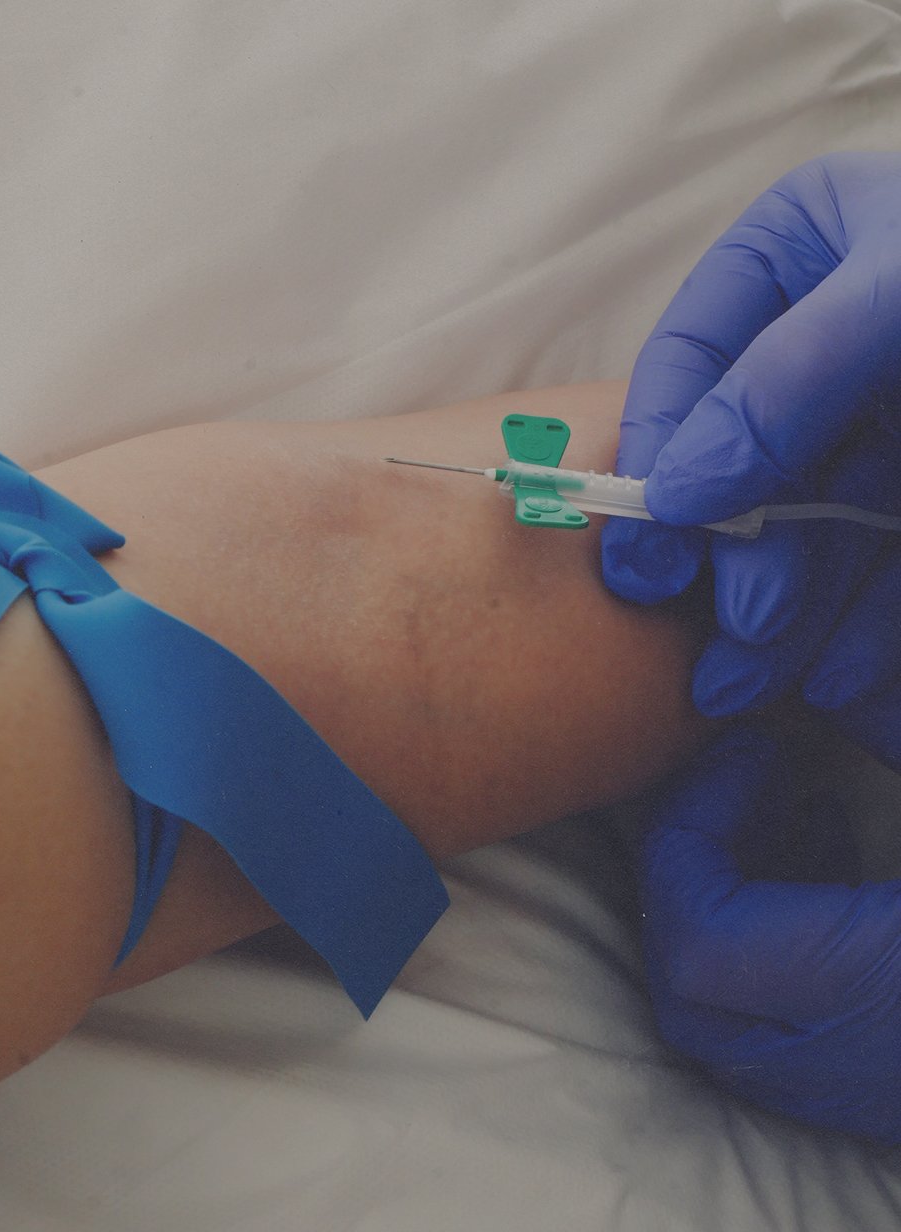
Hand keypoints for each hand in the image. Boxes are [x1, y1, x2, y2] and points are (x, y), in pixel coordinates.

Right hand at [602, 152, 900, 718]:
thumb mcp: (900, 291)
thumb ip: (783, 382)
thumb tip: (676, 497)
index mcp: (798, 254)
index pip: (688, 357)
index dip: (655, 450)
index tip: (647, 538)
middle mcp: (822, 343)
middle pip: (737, 462)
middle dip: (732, 555)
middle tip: (728, 628)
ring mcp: (873, 424)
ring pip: (801, 528)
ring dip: (779, 612)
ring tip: (752, 685)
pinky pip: (870, 564)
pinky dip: (853, 625)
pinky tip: (832, 680)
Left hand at [641, 723, 900, 1143]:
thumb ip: (895, 729)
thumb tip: (817, 678)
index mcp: (877, 994)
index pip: (699, 939)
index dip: (694, 831)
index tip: (748, 752)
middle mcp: (849, 1065)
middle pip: (686, 982)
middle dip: (688, 865)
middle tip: (746, 774)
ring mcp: (858, 1094)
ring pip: (718, 1016)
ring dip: (719, 903)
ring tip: (786, 804)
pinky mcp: (877, 1097)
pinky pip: (771, 1030)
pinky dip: (765, 945)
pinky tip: (827, 860)